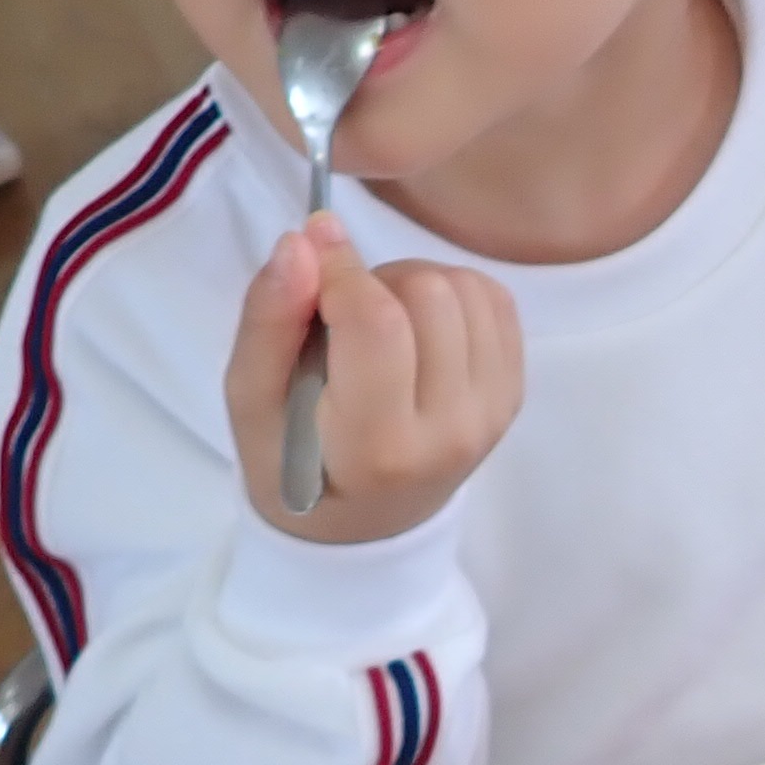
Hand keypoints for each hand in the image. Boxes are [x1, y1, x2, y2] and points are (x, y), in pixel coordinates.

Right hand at [223, 213, 524, 545]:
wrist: (363, 522)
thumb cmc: (293, 461)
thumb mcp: (251, 402)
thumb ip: (267, 320)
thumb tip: (303, 242)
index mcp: (376, 448)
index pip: (377, 326)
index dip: (342, 269)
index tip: (314, 251)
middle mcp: (449, 433)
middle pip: (429, 296)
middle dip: (377, 279)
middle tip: (344, 311)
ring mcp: (491, 414)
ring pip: (467, 288)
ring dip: (415, 282)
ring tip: (380, 319)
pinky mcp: (513, 394)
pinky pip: (497, 302)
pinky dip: (454, 292)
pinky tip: (418, 324)